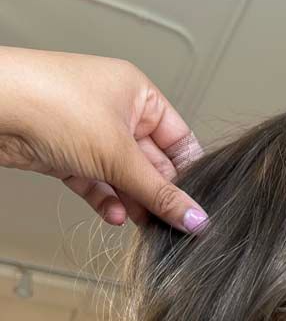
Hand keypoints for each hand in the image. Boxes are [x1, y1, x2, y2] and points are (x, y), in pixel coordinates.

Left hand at [0, 45, 208, 232]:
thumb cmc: (52, 103)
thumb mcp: (119, 155)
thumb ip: (160, 194)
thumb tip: (196, 219)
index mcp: (137, 95)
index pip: (179, 139)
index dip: (190, 175)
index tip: (198, 208)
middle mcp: (116, 111)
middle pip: (153, 164)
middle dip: (159, 195)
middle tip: (173, 225)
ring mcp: (91, 134)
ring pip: (125, 178)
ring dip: (134, 203)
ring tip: (143, 226)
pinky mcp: (68, 155)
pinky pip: (98, 184)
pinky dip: (107, 201)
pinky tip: (113, 215)